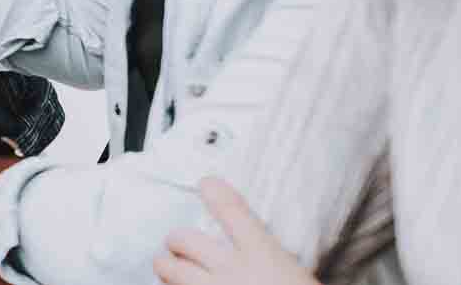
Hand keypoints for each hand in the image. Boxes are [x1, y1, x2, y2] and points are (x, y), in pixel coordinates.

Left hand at [155, 179, 320, 284]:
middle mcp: (232, 271)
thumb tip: (249, 250)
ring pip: (166, 269)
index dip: (215, 193)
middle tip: (179, 248)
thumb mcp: (294, 276)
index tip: (207, 185)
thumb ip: (267, 260)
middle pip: (183, 238)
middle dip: (177, 242)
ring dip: (166, 268)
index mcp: (263, 256)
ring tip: (170, 271)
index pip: (232, 210)